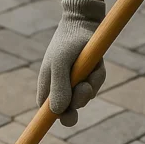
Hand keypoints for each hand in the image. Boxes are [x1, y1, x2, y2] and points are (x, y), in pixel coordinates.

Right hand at [37, 0, 106, 126]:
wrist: (83, 25)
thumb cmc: (66, 43)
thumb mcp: (59, 64)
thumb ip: (58, 87)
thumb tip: (57, 112)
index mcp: (47, 89)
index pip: (49, 113)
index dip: (57, 118)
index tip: (66, 119)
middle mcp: (60, 90)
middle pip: (69, 112)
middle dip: (79, 100)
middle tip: (84, 86)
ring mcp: (75, 86)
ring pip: (85, 99)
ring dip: (91, 85)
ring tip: (89, 67)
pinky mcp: (88, 80)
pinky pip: (96, 87)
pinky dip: (98, 77)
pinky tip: (95, 65)